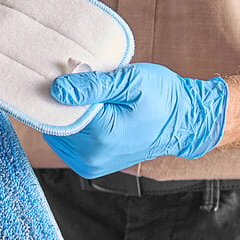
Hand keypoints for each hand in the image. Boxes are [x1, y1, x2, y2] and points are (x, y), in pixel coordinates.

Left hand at [43, 63, 228, 178]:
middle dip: (64, 101)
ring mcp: (89, 164)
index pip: (57, 109)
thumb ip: (91, 86)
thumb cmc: (163, 98)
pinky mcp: (88, 165)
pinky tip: (92, 114)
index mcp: (100, 136)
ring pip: (57, 131)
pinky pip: (65, 140)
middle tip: (87, 85)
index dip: (62, 88)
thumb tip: (57, 90)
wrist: (185, 122)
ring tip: (95, 102)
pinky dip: (73, 125)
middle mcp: (90, 156)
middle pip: (55, 121)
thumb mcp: (130, 82)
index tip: (74, 74)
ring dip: (68, 114)